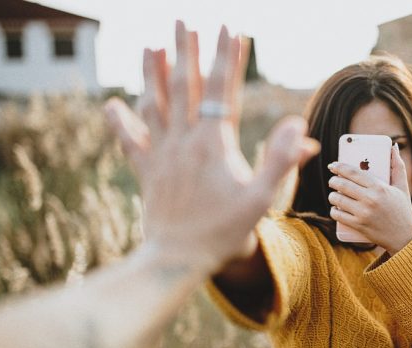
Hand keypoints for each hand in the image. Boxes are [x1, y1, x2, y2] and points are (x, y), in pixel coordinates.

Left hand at [104, 21, 318, 271]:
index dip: (227, 57)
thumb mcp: (262, 199)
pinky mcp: (146, 172)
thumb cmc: (224, 232)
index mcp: (214, 144)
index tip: (230, 28)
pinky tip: (111, 104)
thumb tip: (300, 127)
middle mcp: (184, 141)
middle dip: (186, 51)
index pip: (223, 90)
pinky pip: (130, 141)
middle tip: (183, 21)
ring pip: (154, 104)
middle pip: (184, 86)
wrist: (178, 259)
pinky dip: (119, 122)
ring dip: (152, 73)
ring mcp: (161, 155)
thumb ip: (281, 161)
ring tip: (152, 46)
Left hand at [327, 144, 411, 254]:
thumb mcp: (402, 187)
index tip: (333, 165)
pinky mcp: (358, 226)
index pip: (353, 172)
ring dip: (332, 195)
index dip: (339, 167)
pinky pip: (338, 215)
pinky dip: (334, 210)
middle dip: (333, 180)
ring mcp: (363, 214)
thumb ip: (398, 165)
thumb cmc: (403, 210)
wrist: (405, 237)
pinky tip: (336, 208)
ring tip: (334, 194)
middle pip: (342, 185)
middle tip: (333, 180)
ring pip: (337, 199)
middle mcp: (370, 200)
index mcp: (380, 187)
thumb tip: (394, 147)